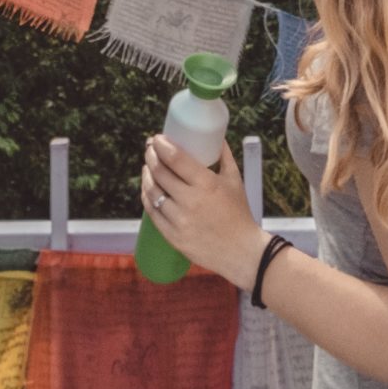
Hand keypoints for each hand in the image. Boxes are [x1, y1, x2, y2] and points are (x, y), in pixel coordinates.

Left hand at [141, 136, 261, 285]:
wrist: (241, 251)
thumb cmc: (239, 214)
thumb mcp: (235, 180)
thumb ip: (224, 156)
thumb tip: (216, 136)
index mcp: (207, 184)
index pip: (175, 158)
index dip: (161, 145)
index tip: (157, 138)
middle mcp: (190, 201)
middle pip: (160, 172)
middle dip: (151, 156)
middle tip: (150, 149)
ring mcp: (179, 220)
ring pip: (153, 191)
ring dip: (147, 175)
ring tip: (148, 167)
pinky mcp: (173, 236)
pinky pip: (152, 212)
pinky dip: (147, 196)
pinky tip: (148, 188)